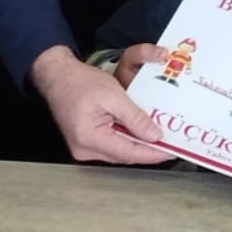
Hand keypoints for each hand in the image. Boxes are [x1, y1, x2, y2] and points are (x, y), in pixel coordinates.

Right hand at [30, 45, 166, 163]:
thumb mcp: (113, 94)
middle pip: (124, 155)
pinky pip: (110, 146)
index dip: (153, 153)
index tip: (174, 150)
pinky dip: (126, 140)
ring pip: (118, 152)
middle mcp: (85, 151)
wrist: (57, 76)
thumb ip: (134, 117)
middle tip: (171, 142)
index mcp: (90, 139)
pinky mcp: (84, 143)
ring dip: (138, 145)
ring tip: (160, 137)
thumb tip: (155, 135)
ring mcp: (83, 149)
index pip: (129, 153)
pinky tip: (139, 132)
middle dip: (148, 149)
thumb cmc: (82, 81)